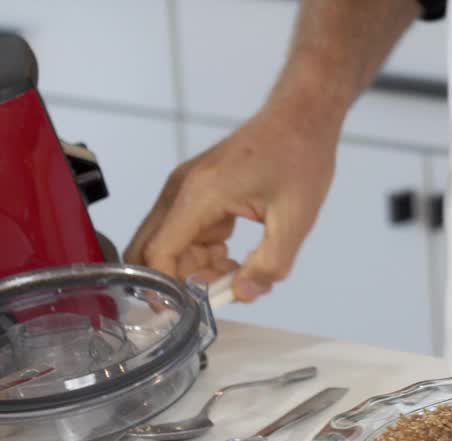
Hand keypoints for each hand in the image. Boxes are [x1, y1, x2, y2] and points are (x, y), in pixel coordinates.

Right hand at [124, 99, 337, 301]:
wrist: (301, 117)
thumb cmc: (300, 161)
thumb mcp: (295, 220)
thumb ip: (270, 264)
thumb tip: (244, 295)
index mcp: (198, 195)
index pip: (158, 252)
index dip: (164, 289)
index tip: (187, 312)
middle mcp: (180, 190)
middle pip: (150, 248)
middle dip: (175, 281)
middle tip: (211, 298)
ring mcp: (185, 188)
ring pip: (169, 243)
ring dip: (194, 268)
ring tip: (237, 273)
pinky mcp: (197, 190)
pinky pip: (186, 232)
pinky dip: (202, 252)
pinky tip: (234, 258)